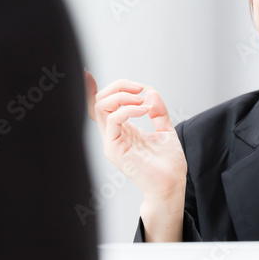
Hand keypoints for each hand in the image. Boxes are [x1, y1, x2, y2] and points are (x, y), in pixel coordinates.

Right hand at [85, 71, 187, 203]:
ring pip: (101, 107)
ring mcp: (111, 143)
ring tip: (142, 99)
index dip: (91, 90)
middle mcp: (113, 136)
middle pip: (100, 102)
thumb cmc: (168, 165)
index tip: (87, 74)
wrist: (171, 185)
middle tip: (139, 88)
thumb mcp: (165, 130)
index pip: (101, 107)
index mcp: (122, 131)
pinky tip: (143, 109)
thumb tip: (150, 91)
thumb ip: (157, 111)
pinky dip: (128, 109)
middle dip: (118, 87)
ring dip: (122, 95)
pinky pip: (113, 120)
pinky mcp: (114, 150)